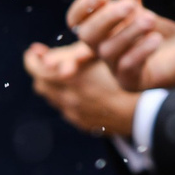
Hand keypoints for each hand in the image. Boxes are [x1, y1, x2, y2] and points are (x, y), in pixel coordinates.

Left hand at [22, 39, 139, 136]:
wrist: (143, 110)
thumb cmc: (124, 76)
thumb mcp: (99, 57)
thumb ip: (71, 54)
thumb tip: (44, 53)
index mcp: (69, 81)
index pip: (37, 70)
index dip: (32, 60)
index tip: (33, 51)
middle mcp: (67, 100)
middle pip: (41, 86)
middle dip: (41, 72)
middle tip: (45, 62)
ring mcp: (74, 114)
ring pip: (53, 99)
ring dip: (53, 86)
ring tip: (63, 75)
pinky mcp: (83, 124)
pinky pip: (66, 110)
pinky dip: (66, 99)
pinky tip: (78, 91)